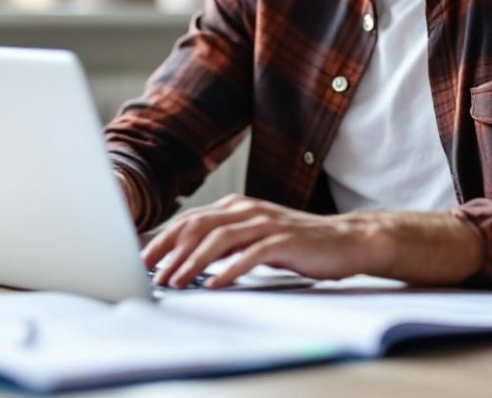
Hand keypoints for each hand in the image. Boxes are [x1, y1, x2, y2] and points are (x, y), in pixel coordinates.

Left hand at [142, 195, 390, 288]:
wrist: (346, 239)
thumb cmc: (298, 243)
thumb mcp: (256, 236)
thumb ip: (227, 241)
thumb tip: (189, 258)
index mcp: (238, 207)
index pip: (192, 220)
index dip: (165, 239)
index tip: (144, 258)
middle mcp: (248, 210)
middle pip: (199, 226)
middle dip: (170, 250)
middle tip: (151, 271)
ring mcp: (266, 224)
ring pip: (219, 239)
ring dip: (193, 262)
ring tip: (175, 281)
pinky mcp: (285, 241)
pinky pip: (251, 255)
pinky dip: (229, 271)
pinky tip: (215, 285)